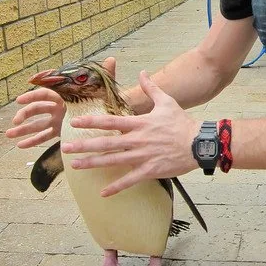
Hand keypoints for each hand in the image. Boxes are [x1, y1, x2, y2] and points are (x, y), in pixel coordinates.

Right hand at [6, 57, 115, 148]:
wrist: (108, 116)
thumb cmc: (105, 99)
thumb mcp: (104, 88)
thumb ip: (106, 74)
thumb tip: (111, 59)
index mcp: (65, 95)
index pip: (45, 94)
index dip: (32, 96)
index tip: (19, 100)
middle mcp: (58, 106)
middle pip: (37, 109)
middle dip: (24, 114)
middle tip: (15, 122)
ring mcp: (58, 119)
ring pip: (37, 124)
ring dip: (23, 129)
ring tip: (10, 135)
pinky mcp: (60, 131)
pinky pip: (44, 136)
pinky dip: (33, 141)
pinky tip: (21, 146)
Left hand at [61, 71, 199, 195]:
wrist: (199, 143)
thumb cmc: (182, 123)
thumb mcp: (166, 102)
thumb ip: (151, 88)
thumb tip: (142, 73)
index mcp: (140, 123)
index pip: (111, 122)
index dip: (91, 122)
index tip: (75, 123)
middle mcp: (137, 140)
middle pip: (106, 143)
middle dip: (84, 146)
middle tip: (66, 148)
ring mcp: (143, 156)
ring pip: (113, 161)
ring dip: (93, 164)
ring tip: (76, 166)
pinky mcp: (150, 170)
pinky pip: (130, 180)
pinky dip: (116, 187)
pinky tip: (103, 192)